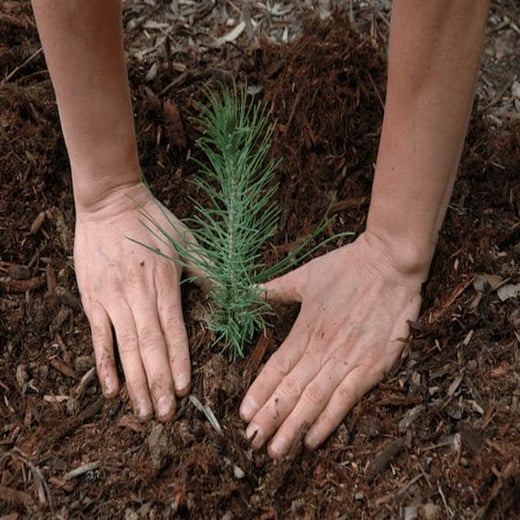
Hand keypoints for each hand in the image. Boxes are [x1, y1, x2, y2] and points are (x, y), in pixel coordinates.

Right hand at [74, 181, 196, 420]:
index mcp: (163, 282)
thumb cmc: (154, 222)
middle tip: (165, 415)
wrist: (110, 201)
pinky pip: (98, 336)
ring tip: (143, 411)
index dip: (178, 361)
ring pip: (125, 347)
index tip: (183, 390)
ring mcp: (112, 298)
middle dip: (158, 382)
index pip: (173, 329)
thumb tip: (237, 293)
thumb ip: (210, 271)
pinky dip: (104, 363)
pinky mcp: (93, 298)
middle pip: (150, 346)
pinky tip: (111, 388)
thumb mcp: (188, 241)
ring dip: (134, 381)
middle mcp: (137, 294)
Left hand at [239, 231, 423, 457]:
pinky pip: (347, 399)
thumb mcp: (305, 276)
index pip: (276, 367)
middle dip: (270, 418)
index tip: (243, 415)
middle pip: (290, 389)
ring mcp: (348, 359)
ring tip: (276, 450)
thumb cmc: (347, 267)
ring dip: (293, 426)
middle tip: (252, 442)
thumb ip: (275, 289)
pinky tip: (313, 439)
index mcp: (305, 329)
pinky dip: (329, 420)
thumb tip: (247, 291)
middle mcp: (322, 349)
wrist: (390, 263)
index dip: (259, 392)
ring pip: (314, 399)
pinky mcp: (373, 365)